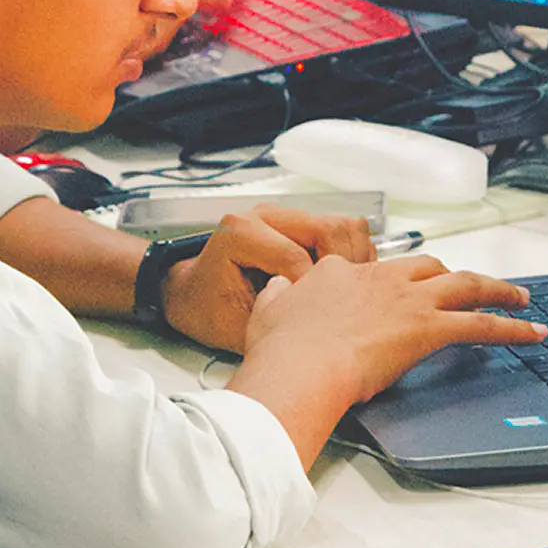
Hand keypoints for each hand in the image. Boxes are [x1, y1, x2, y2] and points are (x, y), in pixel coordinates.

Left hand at [160, 205, 379, 351]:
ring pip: (345, 226)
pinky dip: (352, 256)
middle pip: (331, 229)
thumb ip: (273, 323)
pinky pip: (344, 231)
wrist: (193, 295)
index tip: (315, 319)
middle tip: (338, 303)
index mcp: (241, 233)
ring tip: (343, 293)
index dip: (311, 293)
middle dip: (342, 269)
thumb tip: (314, 332)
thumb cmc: (207, 308)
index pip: (297, 257)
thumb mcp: (236, 326)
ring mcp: (286, 216)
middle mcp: (265, 216)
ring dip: (354, 259)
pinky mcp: (302, 224)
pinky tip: (341, 284)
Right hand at [240, 254, 539, 407]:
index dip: (385, 282)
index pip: (370, 270)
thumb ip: (276, 298)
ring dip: (496, 290)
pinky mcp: (429, 328)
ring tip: (520, 297)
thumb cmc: (281, 349)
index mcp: (339, 273)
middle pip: (427, 268)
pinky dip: (513, 327)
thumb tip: (275, 287)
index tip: (390, 292)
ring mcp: (408, 301)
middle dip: (450, 276)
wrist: (300, 366)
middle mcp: (379, 279)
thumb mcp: (267, 312)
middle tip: (468, 287)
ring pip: (465, 285)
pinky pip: (482, 325)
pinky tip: (533, 333)